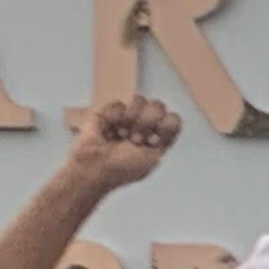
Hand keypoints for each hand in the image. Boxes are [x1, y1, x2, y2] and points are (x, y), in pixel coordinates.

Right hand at [64, 95, 178, 188]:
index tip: (153, 141)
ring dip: (131, 120)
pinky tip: (109, 130)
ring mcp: (129, 116)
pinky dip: (114, 118)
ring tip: (122, 135)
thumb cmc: (124, 168)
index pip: (173, 118)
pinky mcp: (110, 111)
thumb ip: (167, 137)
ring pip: (140, 100)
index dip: (164, 126)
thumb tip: (172, 116)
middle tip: (135, 139)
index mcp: (159, 136)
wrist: (95, 166)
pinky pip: (119, 104)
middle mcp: (146, 124)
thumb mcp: (153, 158)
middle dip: (146, 123)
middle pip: (158, 106)